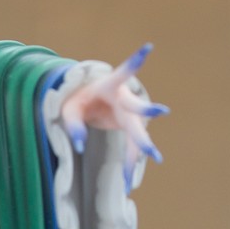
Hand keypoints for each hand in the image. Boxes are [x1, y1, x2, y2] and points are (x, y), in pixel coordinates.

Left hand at [59, 43, 168, 190]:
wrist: (88, 104)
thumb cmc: (77, 100)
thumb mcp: (67, 109)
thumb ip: (72, 125)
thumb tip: (80, 147)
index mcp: (110, 86)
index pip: (124, 72)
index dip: (135, 60)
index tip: (149, 47)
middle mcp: (124, 99)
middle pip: (135, 107)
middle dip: (147, 110)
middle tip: (162, 110)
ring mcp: (128, 115)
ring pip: (137, 133)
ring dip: (141, 149)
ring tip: (153, 162)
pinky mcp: (128, 128)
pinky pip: (131, 148)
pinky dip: (128, 163)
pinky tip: (126, 182)